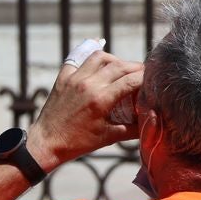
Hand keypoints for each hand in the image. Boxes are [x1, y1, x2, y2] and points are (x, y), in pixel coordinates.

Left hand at [26, 47, 143, 167]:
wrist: (47, 142)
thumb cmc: (79, 143)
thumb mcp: (108, 138)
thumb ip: (132, 129)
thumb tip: (153, 121)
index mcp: (101, 100)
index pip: (130, 81)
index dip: (145, 78)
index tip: (153, 79)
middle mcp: (88, 84)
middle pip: (119, 66)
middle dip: (134, 67)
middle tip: (143, 72)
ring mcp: (74, 78)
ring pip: (100, 57)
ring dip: (115, 59)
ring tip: (121, 68)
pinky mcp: (64, 77)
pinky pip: (79, 58)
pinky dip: (91, 56)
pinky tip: (99, 59)